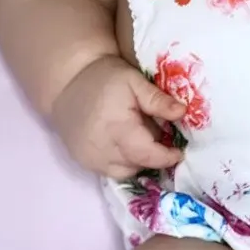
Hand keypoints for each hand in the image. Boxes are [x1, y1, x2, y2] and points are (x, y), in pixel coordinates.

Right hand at [50, 56, 186, 179]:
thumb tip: (182, 113)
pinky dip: (122, 162)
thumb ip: (158, 100)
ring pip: (125, 171)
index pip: (147, 155)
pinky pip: (109, 171)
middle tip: (159, 138)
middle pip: (138, 165)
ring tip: (139, 139)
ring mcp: (89, 158)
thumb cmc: (104, 78)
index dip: (166, 157)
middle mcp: (101, 148)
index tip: (178, 151)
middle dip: (153, 156)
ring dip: (138, 161)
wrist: (67, 83)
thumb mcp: (134, 81)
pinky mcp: (82, 161)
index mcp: (117, 128)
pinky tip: (123, 143)